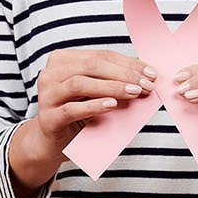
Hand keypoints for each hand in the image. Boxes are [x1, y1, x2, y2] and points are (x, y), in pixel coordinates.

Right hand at [10, 49, 156, 197]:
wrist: (53, 142)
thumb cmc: (78, 112)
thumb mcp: (94, 92)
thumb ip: (111, 79)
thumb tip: (145, 74)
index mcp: (62, 60)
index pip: (100, 55)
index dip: (127, 63)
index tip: (150, 73)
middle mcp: (50, 73)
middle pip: (91, 66)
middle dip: (123, 74)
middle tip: (145, 85)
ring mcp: (46, 95)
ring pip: (80, 83)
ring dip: (111, 87)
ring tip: (133, 93)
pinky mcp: (47, 118)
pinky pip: (72, 109)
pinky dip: (93, 106)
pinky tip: (111, 105)